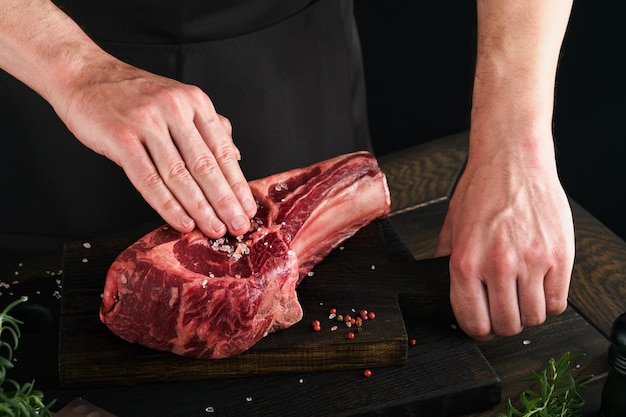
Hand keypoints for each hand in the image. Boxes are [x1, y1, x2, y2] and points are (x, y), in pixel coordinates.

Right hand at [56, 59, 256, 237]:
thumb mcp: (178, 101)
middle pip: (206, 165)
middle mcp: (175, 109)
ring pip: (180, 175)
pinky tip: (182, 222)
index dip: (237, 184)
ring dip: (200, 208)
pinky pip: (148, 179)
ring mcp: (147, 122)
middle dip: (225, 201)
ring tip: (214, 229)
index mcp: (195, 102)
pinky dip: (167, 205)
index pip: (222, 150)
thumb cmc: (133, 94)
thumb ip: (207, 128)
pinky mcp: (121, 136)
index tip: (248, 208)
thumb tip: (235, 157)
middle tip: (238, 226)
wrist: (84, 74)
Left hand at [435, 132, 574, 339]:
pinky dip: (550, 301)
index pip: (473, 320)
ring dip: (528, 313)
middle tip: (504, 310)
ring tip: (522, 295)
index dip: (478, 329)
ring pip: (534, 317)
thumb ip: (446, 259)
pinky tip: (540, 286)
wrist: (513, 159)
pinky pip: (559, 302)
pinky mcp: (559, 256)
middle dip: (504, 324)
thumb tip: (443, 285)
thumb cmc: (483, 188)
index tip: (482, 325)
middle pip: (507, 325)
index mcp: (466, 261)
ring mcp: (531, 261)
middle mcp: (498, 264)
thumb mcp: (452, 225)